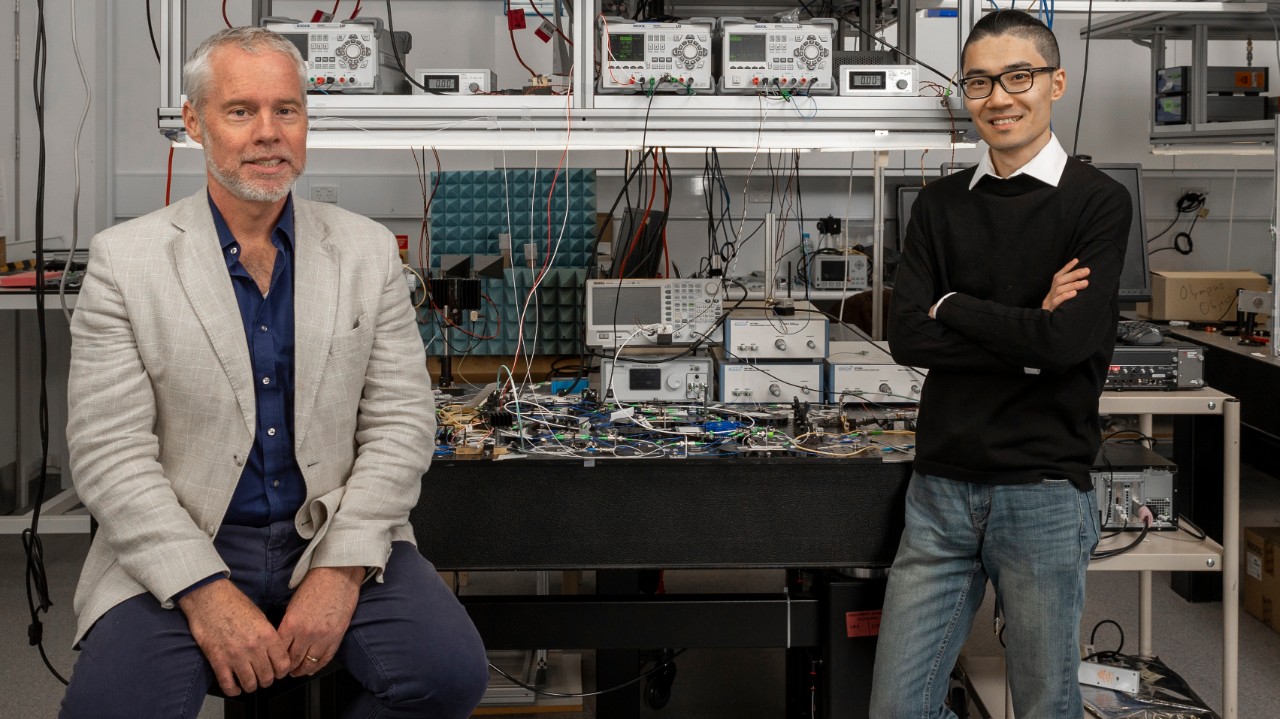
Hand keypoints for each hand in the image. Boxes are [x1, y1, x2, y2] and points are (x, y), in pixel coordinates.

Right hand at [179, 579, 290, 695]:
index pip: (283, 664)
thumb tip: (275, 653)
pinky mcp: (218, 661)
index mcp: (267, 635)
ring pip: (250, 684)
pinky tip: (235, 687)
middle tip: (263, 677)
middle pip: (268, 677)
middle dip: (267, 680)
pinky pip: (228, 685)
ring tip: (250, 682)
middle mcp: (254, 648)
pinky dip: (233, 690)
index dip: (282, 671)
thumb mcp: (260, 616)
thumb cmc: (234, 604)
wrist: (209, 598)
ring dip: (251, 686)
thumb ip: (269, 636)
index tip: (278, 671)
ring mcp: (236, 656)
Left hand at [277, 566, 362, 676]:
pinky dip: (317, 666)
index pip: (279, 651)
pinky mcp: (337, 636)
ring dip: (301, 670)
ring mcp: (323, 637)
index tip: (273, 663)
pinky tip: (312, 668)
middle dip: (286, 668)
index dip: (274, 660)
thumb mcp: (293, 604)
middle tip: (282, 671)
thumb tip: (284, 641)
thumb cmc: (315, 583)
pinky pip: (325, 658)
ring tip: (297, 671)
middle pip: (292, 660)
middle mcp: (306, 633)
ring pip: (309, 663)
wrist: (338, 574)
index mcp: (291, 623)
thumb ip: (288, 624)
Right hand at [1042, 258, 1089, 311]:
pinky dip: (1065, 296)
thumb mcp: (1064, 302)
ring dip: (1073, 284)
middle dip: (1073, 274)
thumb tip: (1085, 283)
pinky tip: (1074, 294)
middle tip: (1086, 271)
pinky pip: (1056, 302)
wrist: (1048, 330)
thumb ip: (1070, 292)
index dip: (1067, 268)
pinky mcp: (1050, 311)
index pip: (1058, 276)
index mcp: (1053, 292)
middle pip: (1059, 280)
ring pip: (1059, 289)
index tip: (1077, 260)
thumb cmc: (1059, 314)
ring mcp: (1049, 303)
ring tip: (1085, 283)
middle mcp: (1050, 295)